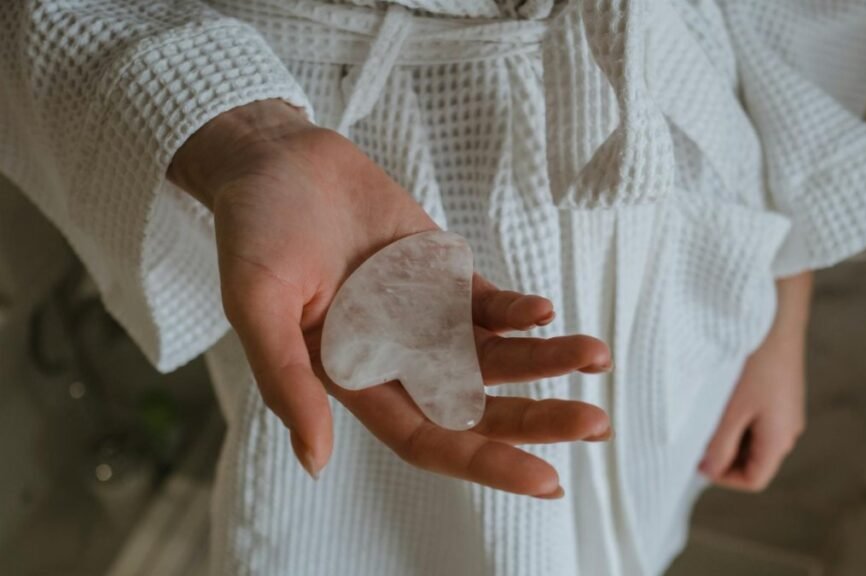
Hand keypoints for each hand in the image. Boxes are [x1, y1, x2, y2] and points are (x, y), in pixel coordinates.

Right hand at [169, 100, 612, 497]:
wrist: (278, 159)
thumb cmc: (254, 230)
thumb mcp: (255, 305)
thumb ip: (285, 380)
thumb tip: (315, 462)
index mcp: (351, 378)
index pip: (428, 438)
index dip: (485, 461)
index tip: (545, 479)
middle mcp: (395, 358)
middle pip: (476, 406)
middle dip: (536, 419)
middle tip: (595, 425)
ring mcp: (423, 316)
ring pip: (494, 357)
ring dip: (546, 362)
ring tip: (596, 356)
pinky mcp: (440, 275)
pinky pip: (489, 305)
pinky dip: (519, 312)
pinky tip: (546, 312)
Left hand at [698, 271, 811, 491]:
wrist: (777, 314)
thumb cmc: (755, 363)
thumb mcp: (731, 411)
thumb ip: (720, 446)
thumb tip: (709, 470)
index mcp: (780, 439)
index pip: (753, 479)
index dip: (722, 477)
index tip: (696, 458)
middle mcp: (789, 428)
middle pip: (753, 460)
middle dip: (723, 453)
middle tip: (695, 435)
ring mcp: (786, 409)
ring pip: (752, 437)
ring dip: (728, 432)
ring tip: (705, 414)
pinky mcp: (781, 390)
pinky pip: (757, 416)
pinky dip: (736, 414)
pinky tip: (719, 396)